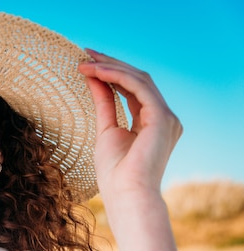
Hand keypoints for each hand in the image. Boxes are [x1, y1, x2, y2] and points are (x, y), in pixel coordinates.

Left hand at [78, 49, 181, 200]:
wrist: (127, 196)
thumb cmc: (115, 174)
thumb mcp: (105, 131)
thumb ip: (104, 104)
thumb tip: (94, 78)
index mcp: (151, 122)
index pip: (131, 89)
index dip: (110, 73)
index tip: (87, 63)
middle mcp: (162, 117)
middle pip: (137, 80)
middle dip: (110, 64)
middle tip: (85, 54)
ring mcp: (166, 117)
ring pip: (139, 79)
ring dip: (110, 68)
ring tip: (85, 62)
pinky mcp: (162, 118)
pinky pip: (139, 87)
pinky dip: (117, 77)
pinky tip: (97, 72)